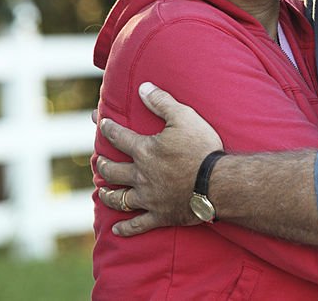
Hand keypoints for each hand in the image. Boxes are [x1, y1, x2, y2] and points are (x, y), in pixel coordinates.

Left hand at [95, 82, 222, 235]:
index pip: (117, 136)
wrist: (217, 183)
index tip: (99, 121)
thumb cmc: (202, 148)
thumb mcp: (184, 117)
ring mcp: (148, 198)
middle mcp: (140, 175)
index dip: (106, 127)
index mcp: (144, 150)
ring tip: (102, 191)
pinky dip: (125, 229)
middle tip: (99, 161)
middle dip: (103, 164)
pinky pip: (137, 225)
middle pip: (113, 170)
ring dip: (108, 194)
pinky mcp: (160, 215)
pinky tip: (116, 230)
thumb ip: (161, 102)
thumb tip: (142, 86)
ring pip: (119, 198)